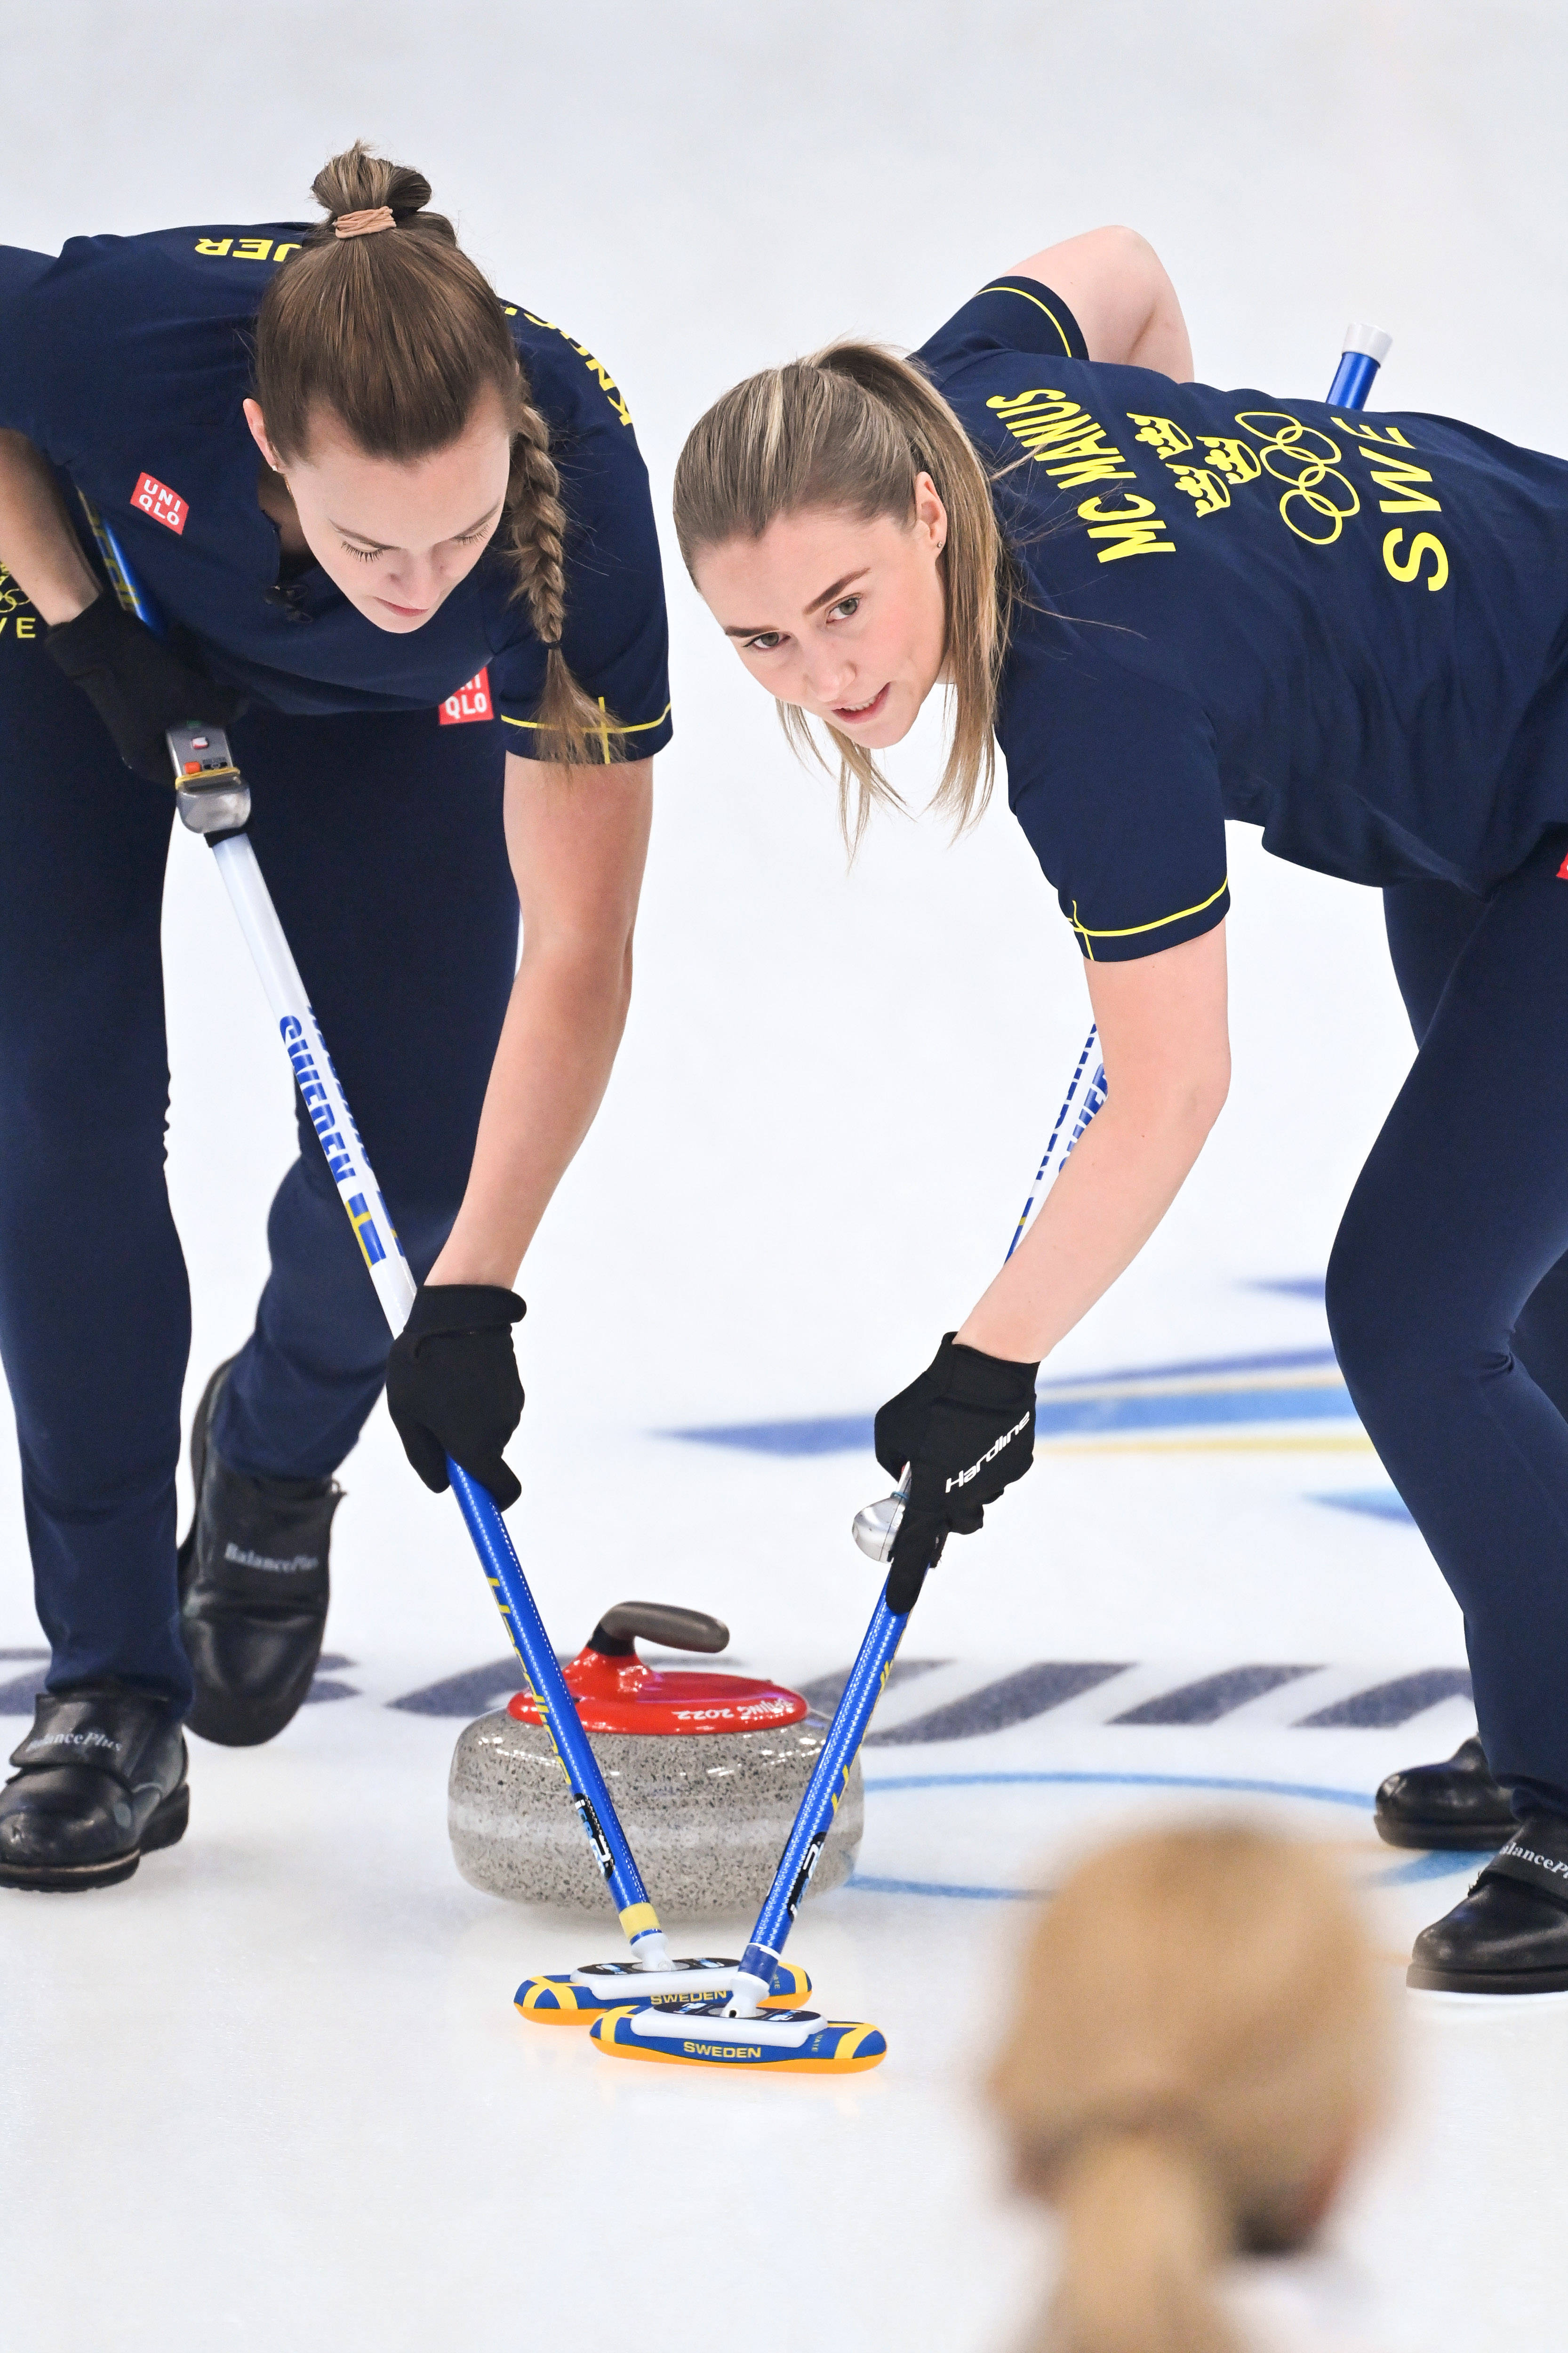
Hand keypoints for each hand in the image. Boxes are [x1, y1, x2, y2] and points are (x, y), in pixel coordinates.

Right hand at [46, 594, 245, 783]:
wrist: (95, 633)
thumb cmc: (137, 674)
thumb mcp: (185, 693)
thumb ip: (219, 708)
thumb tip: (242, 707)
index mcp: (150, 760)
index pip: (195, 775)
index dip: (216, 757)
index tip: (227, 731)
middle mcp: (148, 746)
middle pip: (196, 743)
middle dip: (208, 716)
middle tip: (213, 695)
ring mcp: (148, 721)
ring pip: (190, 717)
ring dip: (199, 693)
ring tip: (195, 670)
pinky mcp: (149, 699)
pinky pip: (179, 699)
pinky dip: (187, 682)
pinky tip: (187, 662)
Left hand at [384, 1284, 525, 1508]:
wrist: (460, 1309)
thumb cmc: (422, 1364)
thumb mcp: (406, 1414)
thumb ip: (423, 1457)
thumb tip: (444, 1484)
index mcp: (475, 1446)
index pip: (501, 1493)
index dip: (491, 1506)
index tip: (478, 1508)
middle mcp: (501, 1432)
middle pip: (485, 1461)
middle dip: (462, 1450)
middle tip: (430, 1417)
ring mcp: (512, 1408)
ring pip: (488, 1432)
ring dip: (467, 1421)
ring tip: (441, 1386)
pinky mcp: (515, 1387)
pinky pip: (493, 1409)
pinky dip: (477, 1402)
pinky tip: (457, 1373)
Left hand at [873, 1333, 1038, 1612]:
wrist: (987, 1371)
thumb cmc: (931, 1399)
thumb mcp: (890, 1430)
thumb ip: (893, 1463)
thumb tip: (905, 1478)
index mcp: (929, 1494)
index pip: (914, 1550)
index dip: (904, 1580)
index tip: (896, 1608)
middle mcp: (964, 1498)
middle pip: (952, 1525)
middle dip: (943, 1511)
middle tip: (938, 1478)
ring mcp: (995, 1484)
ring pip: (976, 1497)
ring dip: (965, 1479)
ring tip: (959, 1438)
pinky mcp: (1017, 1466)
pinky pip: (996, 1472)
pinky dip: (986, 1457)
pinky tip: (982, 1429)